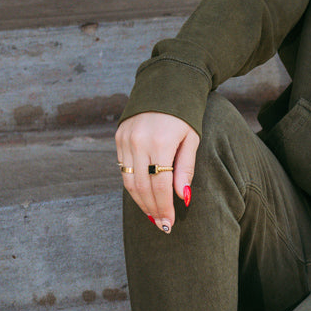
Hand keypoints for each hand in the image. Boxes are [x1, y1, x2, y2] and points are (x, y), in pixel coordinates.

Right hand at [116, 113, 200, 232]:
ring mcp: (125, 139)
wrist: (166, 85)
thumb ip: (186, 169)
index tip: (169, 223)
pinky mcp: (118, 137)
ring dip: (140, 201)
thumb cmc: (185, 115)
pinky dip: (132, 185)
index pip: (160, 186)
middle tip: (161, 225)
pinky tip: (143, 195)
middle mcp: (138, 141)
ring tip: (152, 214)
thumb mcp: (192, 140)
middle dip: (151, 209)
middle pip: (141, 187)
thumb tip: (182, 198)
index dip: (164, 207)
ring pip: (128, 181)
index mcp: (160, 142)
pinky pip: (123, 168)